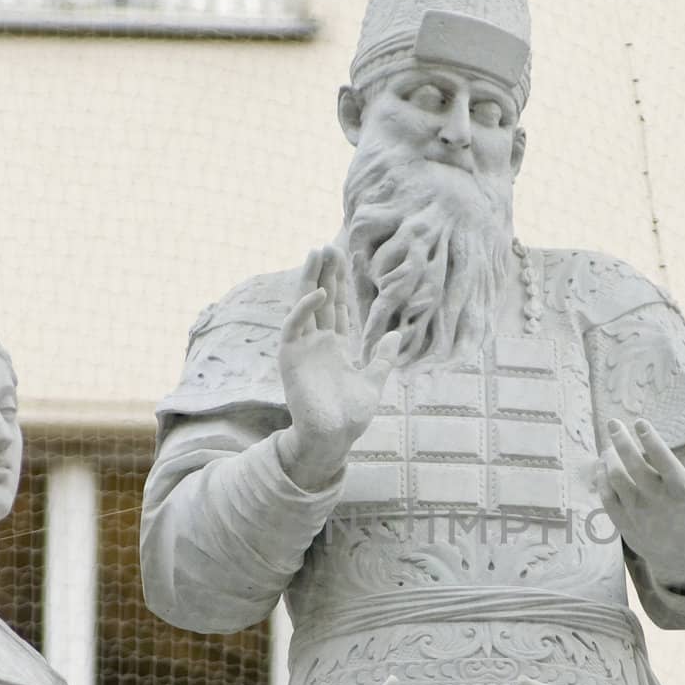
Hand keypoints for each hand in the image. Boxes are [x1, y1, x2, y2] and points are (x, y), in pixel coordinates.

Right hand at [277, 245, 401, 489]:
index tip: (343, 259)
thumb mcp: (373, 381)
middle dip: (323, 274)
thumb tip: (394, 334)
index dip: (339, 284)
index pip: (337, 308)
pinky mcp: (291, 358)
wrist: (334, 438)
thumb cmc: (350, 417)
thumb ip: (381, 358)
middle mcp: (317, 344)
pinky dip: (304, 309)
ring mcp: (302, 349)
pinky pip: (294, 327)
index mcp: (336, 347)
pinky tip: (318, 292)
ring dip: (308, 280)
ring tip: (315, 253)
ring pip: (303, 306)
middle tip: (328, 246)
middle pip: (320, 300)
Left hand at [600, 420, 684, 589]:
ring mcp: (638, 514)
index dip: (650, 439)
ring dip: (609, 457)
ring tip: (609, 445)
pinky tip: (602, 464)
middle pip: (633, 465)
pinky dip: (601, 477)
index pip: (663, 459)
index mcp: (683, 492)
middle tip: (614, 423)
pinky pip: (606, 495)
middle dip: (621, 440)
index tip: (640, 422)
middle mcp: (658, 502)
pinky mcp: (624, 523)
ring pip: (616, 478)